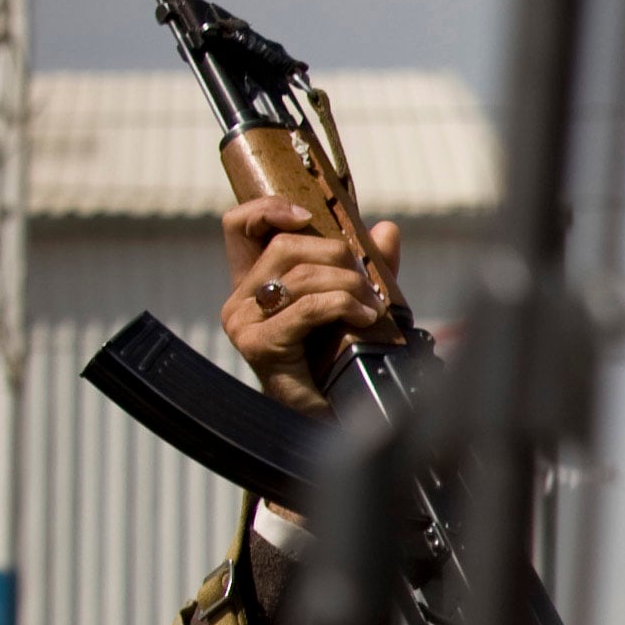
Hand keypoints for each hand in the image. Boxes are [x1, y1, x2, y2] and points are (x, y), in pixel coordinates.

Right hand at [217, 200, 404, 414]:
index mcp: (253, 283)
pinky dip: (344, 305)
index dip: (267, 209)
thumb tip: (387, 229)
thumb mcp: (353, 302)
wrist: (334, 415)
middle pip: (284, 247)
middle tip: (369, 281)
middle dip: (337, 255)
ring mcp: (244, 322)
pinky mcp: (259, 344)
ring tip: (374, 305)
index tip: (306, 215)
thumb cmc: (340, 360)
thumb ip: (366, 267)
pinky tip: (366, 317)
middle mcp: (239, 299)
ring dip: (349, 284)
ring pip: (300, 276)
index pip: (238, 226)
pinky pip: (307, 308)